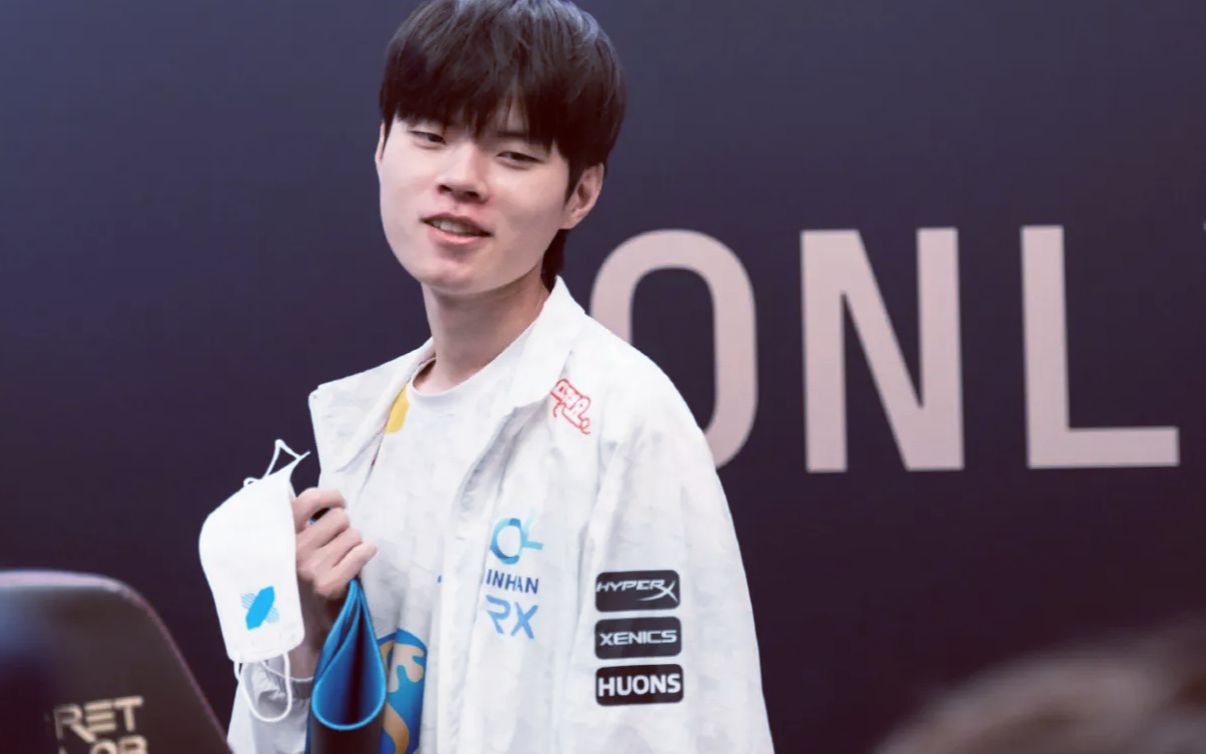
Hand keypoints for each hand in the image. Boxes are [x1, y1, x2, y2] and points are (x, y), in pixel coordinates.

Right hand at [287, 488, 376, 675]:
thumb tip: (323, 498)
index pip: (309, 499)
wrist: (300, 625)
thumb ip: (296, 523)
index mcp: (279, 536)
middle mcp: (292, 549)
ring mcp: (310, 568)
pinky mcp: (329, 584)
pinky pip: (363, 551)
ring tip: (340, 558)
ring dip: (353, 543)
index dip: (331, 497)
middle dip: (343, 527)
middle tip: (336, 543)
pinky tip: (356, 562)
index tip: (338, 503)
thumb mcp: (285, 548)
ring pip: (353, 534)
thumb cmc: (297, 579)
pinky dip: (366, 553)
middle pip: (339, 517)